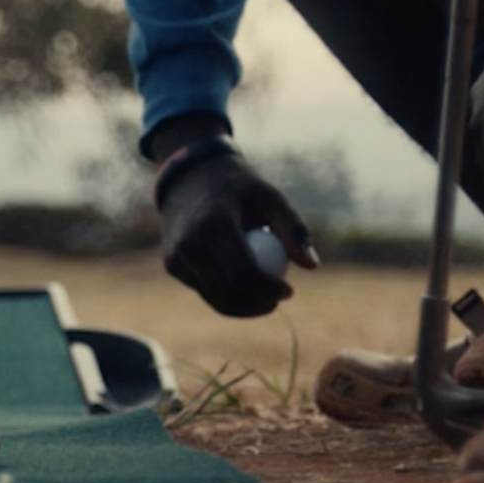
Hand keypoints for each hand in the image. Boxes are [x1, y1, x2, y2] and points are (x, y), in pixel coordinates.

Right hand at [152, 135, 319, 317]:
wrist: (190, 175)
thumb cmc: (239, 187)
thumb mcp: (270, 197)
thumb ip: (293, 230)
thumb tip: (311, 265)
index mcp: (215, 224)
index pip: (244, 273)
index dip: (269, 290)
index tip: (289, 291)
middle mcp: (190, 243)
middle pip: (228, 293)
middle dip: (257, 305)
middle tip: (277, 301)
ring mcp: (177, 256)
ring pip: (214, 299)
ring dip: (242, 307)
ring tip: (265, 298)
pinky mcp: (172, 264)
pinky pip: (204, 290)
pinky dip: (224, 294)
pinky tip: (243, 286)